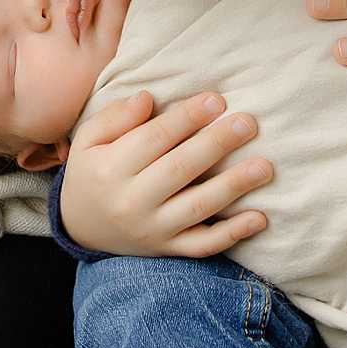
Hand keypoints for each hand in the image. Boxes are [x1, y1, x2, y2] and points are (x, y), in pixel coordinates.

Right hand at [59, 90, 272, 257]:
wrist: (82, 227)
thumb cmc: (93, 171)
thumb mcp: (89, 139)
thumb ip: (116, 116)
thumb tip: (148, 97)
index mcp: (111, 169)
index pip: (154, 139)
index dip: (187, 118)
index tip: (217, 100)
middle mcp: (132, 202)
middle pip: (180, 169)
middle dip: (216, 145)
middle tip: (248, 123)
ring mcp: (153, 230)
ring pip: (197, 208)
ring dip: (233, 186)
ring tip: (264, 166)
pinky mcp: (168, 249)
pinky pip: (203, 246)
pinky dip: (232, 234)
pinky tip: (260, 217)